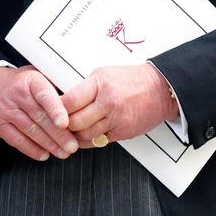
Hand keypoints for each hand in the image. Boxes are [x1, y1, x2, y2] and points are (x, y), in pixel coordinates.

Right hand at [0, 65, 78, 160]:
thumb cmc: (19, 82)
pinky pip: (17, 140)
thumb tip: (80, 95)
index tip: (65, 122)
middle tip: (73, 145)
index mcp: (31, 81)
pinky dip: (31, 149)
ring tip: (64, 152)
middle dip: (58, 134)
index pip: (44, 94)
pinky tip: (44, 154)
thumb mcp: (36, 74)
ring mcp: (6, 112)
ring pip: (30, 131)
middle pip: (40, 117)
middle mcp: (18, 96)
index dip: (55, 109)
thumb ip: (55, 83)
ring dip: (49, 144)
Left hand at [62, 64, 178, 145]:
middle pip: (74, 121)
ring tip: (75, 130)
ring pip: (84, 135)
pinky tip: (88, 135)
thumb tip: (65, 99)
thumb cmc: (134, 79)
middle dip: (65, 125)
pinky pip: (98, 141)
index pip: (69, 100)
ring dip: (76, 135)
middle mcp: (107, 101)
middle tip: (61, 124)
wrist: (162, 88)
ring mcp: (115, 118)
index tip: (53, 111)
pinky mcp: (122, 132)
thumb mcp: (106, 73)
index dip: (57, 109)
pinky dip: (90, 140)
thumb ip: (86, 87)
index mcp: (101, 83)